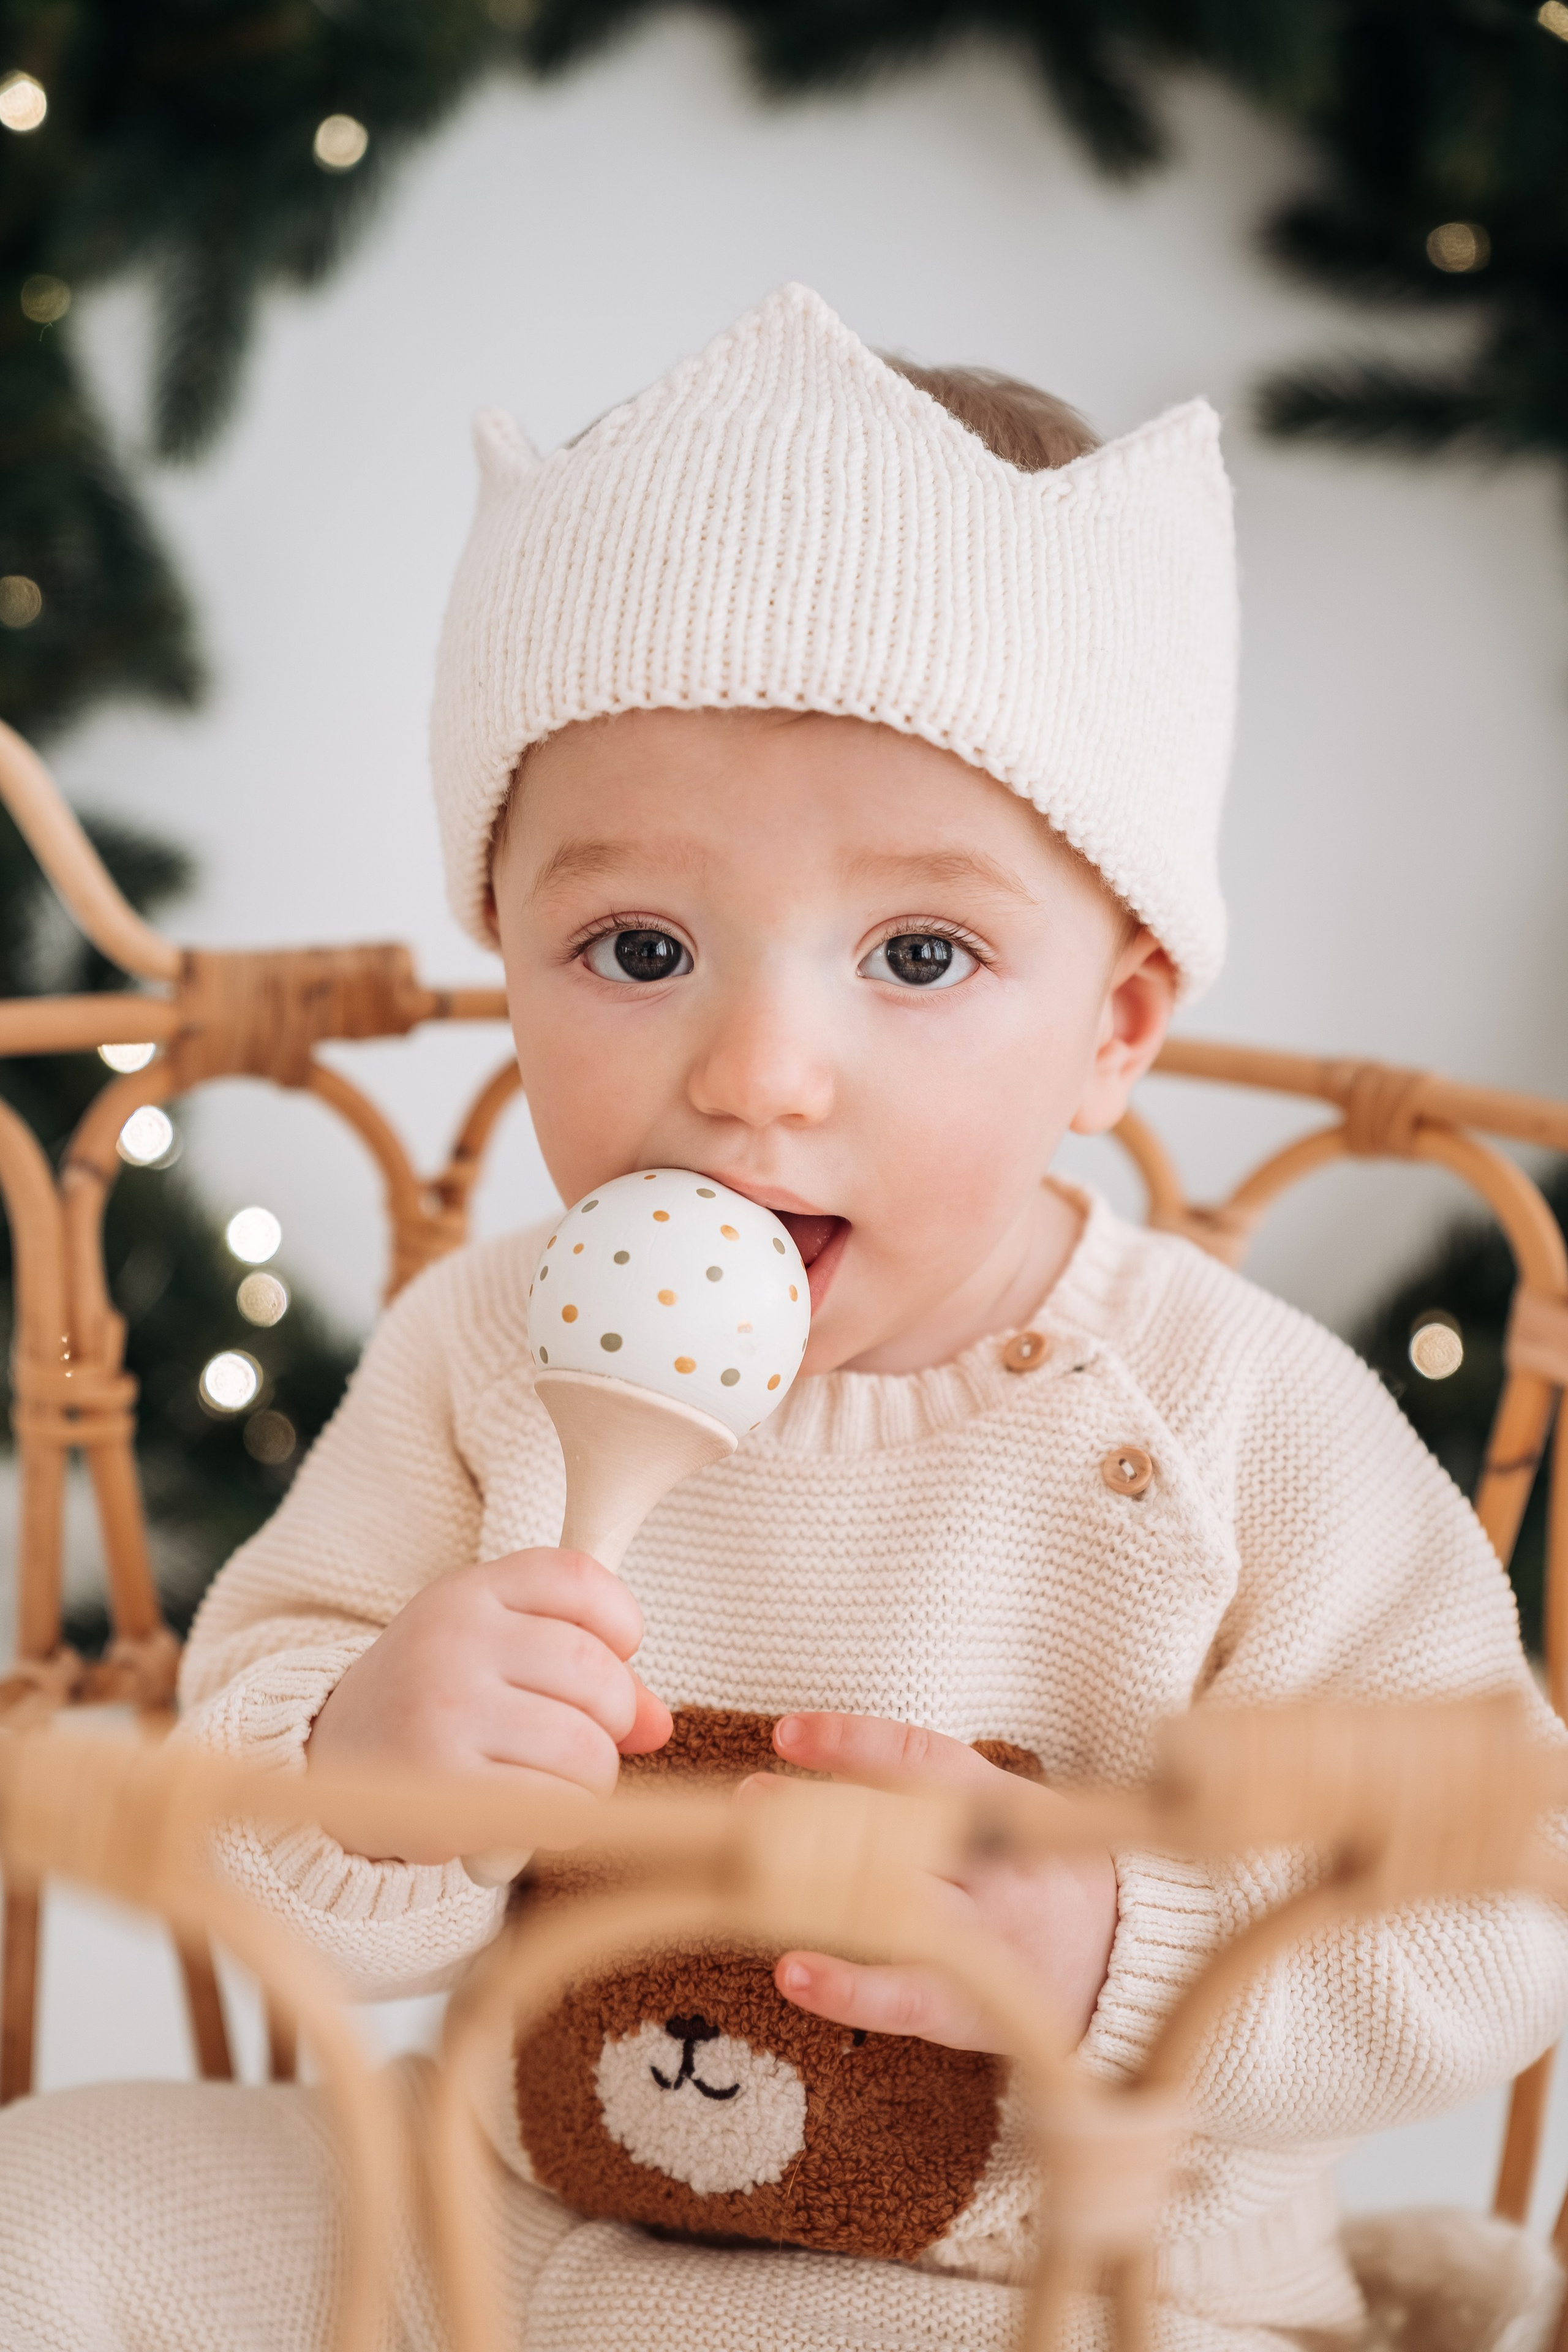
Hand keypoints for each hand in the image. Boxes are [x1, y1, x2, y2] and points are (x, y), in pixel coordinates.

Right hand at [305, 1549, 671, 1862]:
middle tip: (585, 1737)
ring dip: (595, 1776)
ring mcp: (443, 1713)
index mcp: (468, 1591)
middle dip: (613, 1716)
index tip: (610, 1655)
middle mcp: (451, 1640)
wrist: (331, 1761)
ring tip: (564, 1782)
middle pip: (595, 1670)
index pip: (579, 1578)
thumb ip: (589, 1669)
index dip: (620, 1622)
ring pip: (584, 1748)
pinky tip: (542, 1813)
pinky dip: (569, 1818)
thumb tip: (660, 1724)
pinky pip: (554, 1806)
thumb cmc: (442, 1697)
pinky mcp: (441, 1789)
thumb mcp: (498, 1653)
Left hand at [754, 1713, 1116, 2051]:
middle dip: (817, 1815)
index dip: (853, 1743)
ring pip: (892, 1906)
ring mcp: (979, 1938)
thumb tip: (827, 1757)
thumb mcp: (1006, 1813)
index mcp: (1000, 1810)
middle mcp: (991, 1869)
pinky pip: (902, 1997)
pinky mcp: (966, 2004)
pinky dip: (847, 1988)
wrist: (1117, 1963)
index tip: (786, 1731)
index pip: (923, 1763)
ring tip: (747, 1875)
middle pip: (896, 1832)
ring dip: (816, 1891)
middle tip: (746, 1800)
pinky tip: (793, 1972)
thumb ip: (932, 1789)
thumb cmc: (1037, 1871)